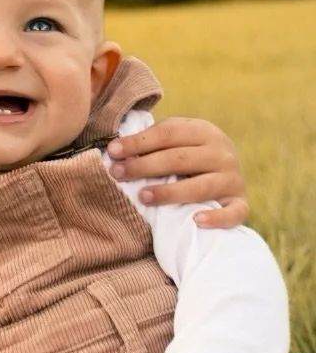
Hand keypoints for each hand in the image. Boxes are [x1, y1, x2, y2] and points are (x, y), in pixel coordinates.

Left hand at [107, 117, 246, 227]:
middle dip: (145, 166)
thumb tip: (115, 150)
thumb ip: (152, 141)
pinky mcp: (240, 203)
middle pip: (180, 159)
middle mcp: (222, 153)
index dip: (138, 142)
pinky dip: (217, 218)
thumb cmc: (189, 154)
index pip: (168, 133)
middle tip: (118, 173)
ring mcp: (233, 179)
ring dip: (170, 192)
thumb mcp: (176, 139)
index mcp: (204, 131)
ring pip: (201, 187)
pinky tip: (196, 221)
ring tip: (143, 196)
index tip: (113, 151)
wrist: (228, 171)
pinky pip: (233, 213)